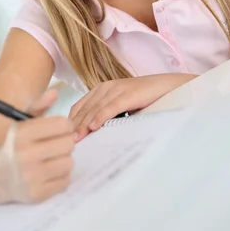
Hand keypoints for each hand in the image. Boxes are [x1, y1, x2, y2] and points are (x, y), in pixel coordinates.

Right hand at [0, 89, 74, 202]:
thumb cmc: (15, 145)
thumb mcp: (22, 122)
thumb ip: (38, 106)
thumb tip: (55, 93)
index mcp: (21, 133)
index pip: (63, 125)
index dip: (65, 126)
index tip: (60, 129)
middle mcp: (24, 155)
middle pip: (68, 144)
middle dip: (65, 142)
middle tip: (56, 145)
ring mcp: (30, 177)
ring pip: (69, 163)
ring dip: (63, 160)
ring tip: (51, 159)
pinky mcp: (36, 194)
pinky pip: (65, 181)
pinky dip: (60, 177)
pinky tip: (48, 173)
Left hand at [69, 73, 194, 141]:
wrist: (167, 87)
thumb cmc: (144, 99)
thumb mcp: (121, 106)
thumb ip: (107, 114)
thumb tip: (91, 134)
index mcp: (101, 89)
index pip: (79, 107)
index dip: (70, 122)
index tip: (63, 138)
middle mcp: (105, 87)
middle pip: (84, 109)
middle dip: (74, 126)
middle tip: (65, 143)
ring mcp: (116, 89)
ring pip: (94, 108)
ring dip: (83, 124)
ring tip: (76, 139)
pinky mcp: (127, 94)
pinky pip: (110, 107)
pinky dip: (100, 117)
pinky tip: (93, 127)